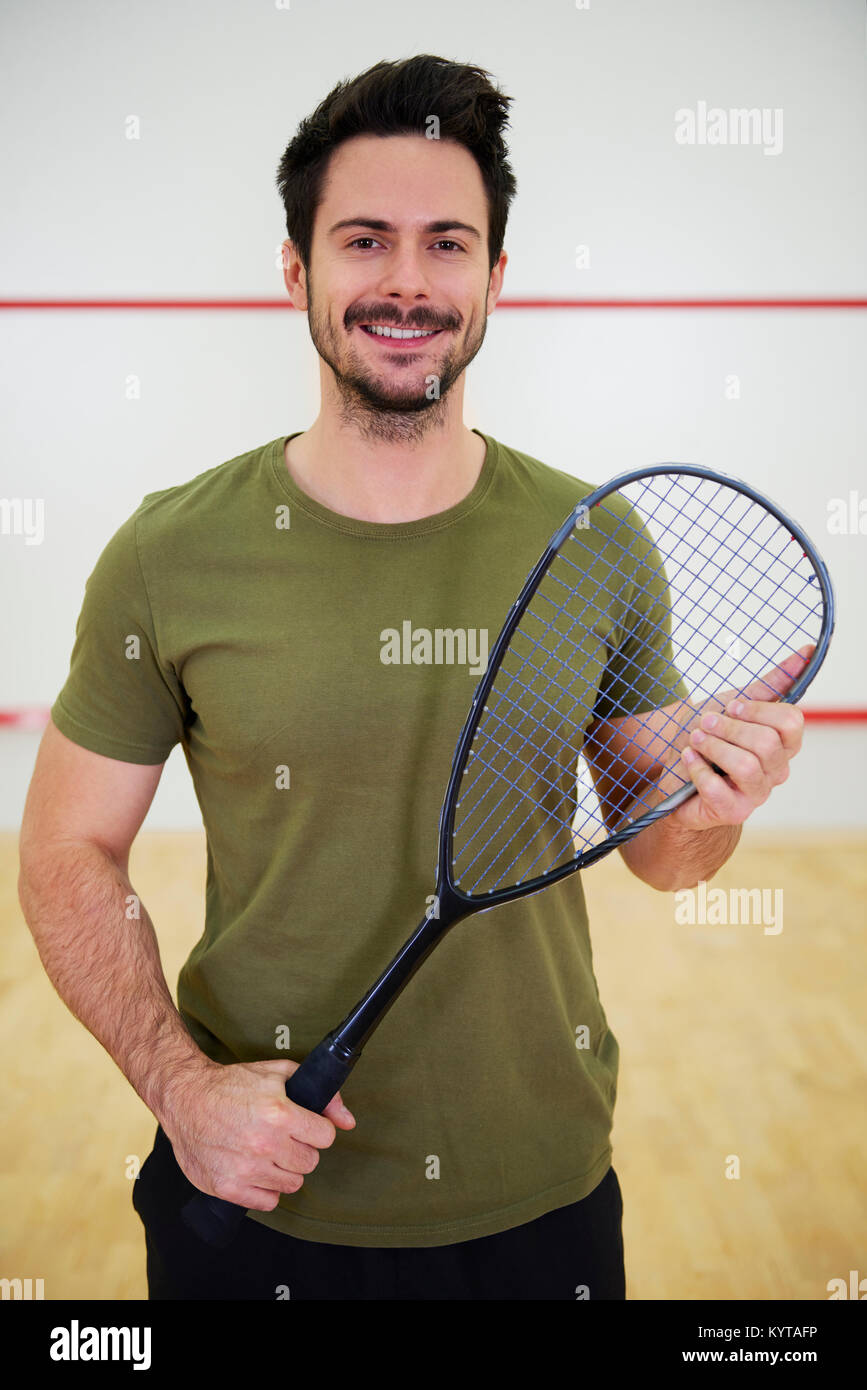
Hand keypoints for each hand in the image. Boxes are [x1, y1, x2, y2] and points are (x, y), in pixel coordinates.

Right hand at [158, 1056, 355, 1210]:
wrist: (185, 1098)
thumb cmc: (231, 1084)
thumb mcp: (279, 1074)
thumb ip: (321, 1095)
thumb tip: (348, 1121)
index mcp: (279, 1113)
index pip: (325, 1137)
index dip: (316, 1129)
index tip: (304, 1126)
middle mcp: (264, 1144)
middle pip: (310, 1163)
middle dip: (300, 1149)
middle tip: (282, 1137)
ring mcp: (245, 1169)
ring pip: (292, 1184)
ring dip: (283, 1169)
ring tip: (266, 1152)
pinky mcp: (228, 1187)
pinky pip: (268, 1202)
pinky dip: (265, 1189)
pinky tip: (255, 1169)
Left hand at [671, 645, 810, 831]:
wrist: (674, 771)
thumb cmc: (710, 737)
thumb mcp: (736, 704)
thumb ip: (772, 682)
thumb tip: (807, 651)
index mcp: (783, 744)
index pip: (791, 722)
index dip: (758, 710)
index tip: (732, 705)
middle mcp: (776, 771)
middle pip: (766, 743)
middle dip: (728, 728)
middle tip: (705, 722)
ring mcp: (756, 794)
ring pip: (746, 766)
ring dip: (713, 747)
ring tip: (694, 739)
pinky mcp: (732, 812)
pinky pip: (719, 790)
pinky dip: (697, 769)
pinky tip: (687, 758)